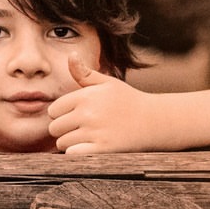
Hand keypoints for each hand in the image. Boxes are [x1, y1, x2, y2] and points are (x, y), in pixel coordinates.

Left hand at [50, 59, 166, 152]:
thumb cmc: (129, 101)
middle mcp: (88, 113)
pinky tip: (89, 149)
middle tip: (81, 130)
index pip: (53, 110)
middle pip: (55, 128)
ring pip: (63, 143)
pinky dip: (77, 153)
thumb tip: (71, 54)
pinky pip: (73, 154)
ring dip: (71, 144)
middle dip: (64, 130)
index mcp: (86, 96)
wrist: (156, 121)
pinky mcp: (104, 149)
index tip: (75, 116)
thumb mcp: (108, 83)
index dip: (61, 115)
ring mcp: (96, 131)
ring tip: (88, 139)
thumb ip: (85, 73)